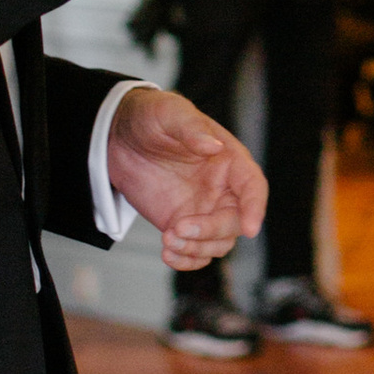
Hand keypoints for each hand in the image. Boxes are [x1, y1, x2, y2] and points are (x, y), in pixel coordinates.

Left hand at [105, 83, 266, 271]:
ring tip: (167, 240)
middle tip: (178, 229)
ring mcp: (203, 209)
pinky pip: (196, 251)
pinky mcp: (182, 224)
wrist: (117, 137)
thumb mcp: (169, 113)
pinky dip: (186, 260)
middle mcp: (222, 188)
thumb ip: (191, 128)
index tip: (250, 228)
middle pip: (235, 221)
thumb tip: (213, 146)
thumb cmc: (151, 117)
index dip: (255, 207)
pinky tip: (168, 254)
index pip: (253, 186)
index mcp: (228, 159)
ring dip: (196, 249)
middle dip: (210, 231)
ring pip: (218, 242)